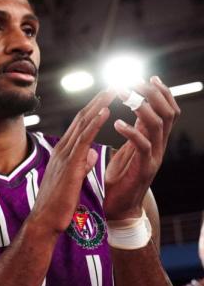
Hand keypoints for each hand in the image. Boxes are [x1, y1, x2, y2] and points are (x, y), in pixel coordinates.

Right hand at [29, 90, 114, 233]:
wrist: (45, 221)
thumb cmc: (58, 205)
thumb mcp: (72, 180)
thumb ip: (81, 165)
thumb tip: (92, 155)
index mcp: (63, 154)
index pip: (80, 126)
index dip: (93, 110)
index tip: (106, 97)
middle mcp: (62, 150)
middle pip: (81, 119)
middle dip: (97, 101)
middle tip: (112, 85)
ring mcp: (65, 156)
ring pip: (83, 124)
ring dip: (98, 105)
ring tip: (112, 90)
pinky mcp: (70, 164)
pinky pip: (84, 139)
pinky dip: (94, 123)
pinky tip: (105, 112)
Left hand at [104, 77, 179, 220]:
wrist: (118, 208)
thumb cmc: (119, 179)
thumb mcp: (128, 150)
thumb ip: (134, 132)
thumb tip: (134, 109)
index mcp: (154, 140)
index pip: (167, 111)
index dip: (162, 93)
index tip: (149, 77)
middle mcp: (158, 146)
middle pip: (167, 113)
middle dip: (153, 94)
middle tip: (134, 81)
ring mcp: (154, 157)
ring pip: (158, 125)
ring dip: (141, 107)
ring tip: (124, 95)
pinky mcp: (144, 168)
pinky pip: (143, 146)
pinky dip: (131, 132)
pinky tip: (117, 123)